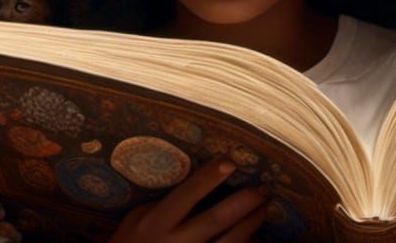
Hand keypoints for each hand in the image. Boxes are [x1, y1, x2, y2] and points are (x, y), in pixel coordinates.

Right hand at [105, 158, 269, 242]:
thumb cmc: (131, 242)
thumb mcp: (139, 218)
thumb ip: (167, 204)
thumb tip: (205, 181)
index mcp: (157, 223)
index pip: (188, 195)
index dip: (210, 177)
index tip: (231, 160)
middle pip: (216, 220)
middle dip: (243, 202)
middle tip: (264, 188)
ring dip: (250, 225)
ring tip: (263, 208)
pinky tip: (254, 236)